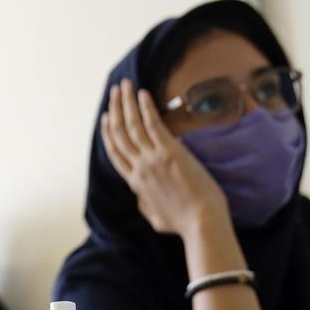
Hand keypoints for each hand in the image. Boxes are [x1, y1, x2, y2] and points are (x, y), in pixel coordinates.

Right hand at [101, 79, 228, 236]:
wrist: (202, 222)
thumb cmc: (184, 224)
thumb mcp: (155, 218)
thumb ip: (145, 205)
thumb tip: (140, 197)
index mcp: (135, 184)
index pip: (115, 153)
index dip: (108, 133)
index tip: (107, 118)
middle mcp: (139, 168)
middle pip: (119, 134)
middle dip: (115, 110)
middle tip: (114, 92)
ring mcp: (153, 159)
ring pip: (132, 125)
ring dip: (127, 102)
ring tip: (124, 85)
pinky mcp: (170, 152)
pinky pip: (153, 125)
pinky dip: (146, 108)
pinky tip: (143, 94)